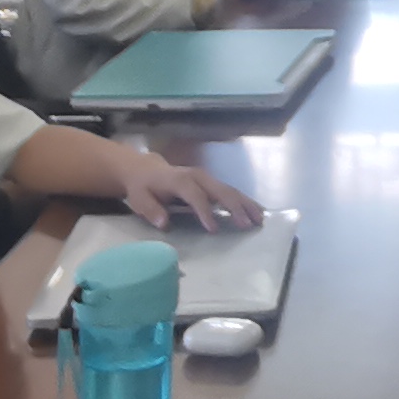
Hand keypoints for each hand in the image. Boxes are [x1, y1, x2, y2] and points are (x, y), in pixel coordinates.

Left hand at [118, 154, 263, 230]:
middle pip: (220, 190)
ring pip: (230, 189)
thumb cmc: (143, 187)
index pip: (195, 196)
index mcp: (179, 180)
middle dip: (235, 207)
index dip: (205, 212)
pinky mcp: (211, 182)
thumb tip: (164, 222)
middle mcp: (196, 176)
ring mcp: (206, 178)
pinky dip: (244, 201)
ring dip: (245, 204)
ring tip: (259, 219)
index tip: (214, 230)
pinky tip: (257, 211)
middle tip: (248, 225)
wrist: (146, 169)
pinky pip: (230, 191)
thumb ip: (151, 210)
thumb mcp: (139, 198)